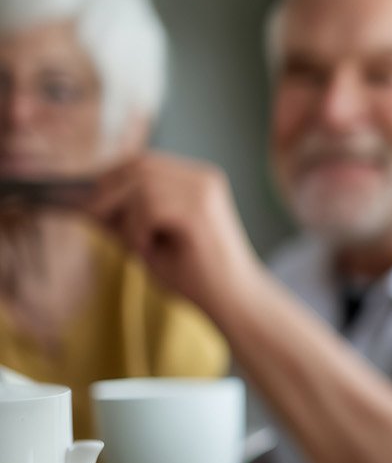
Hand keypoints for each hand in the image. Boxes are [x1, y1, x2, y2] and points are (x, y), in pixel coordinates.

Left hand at [84, 153, 265, 312]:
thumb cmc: (194, 274)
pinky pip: (149, 208)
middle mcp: (203, 178)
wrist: (233, 300)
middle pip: (139, 166)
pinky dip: (138, 231)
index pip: (143, 162)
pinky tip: (150, 250)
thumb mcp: (151, 238)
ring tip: (140, 246)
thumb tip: (87, 204)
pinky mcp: (198, 210)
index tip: (94, 207)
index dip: (111, 180)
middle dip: (109, 194)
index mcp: (198, 180)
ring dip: (128, 218)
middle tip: (100, 223)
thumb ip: (125, 217)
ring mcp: (204, 191)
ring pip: (141, 186)